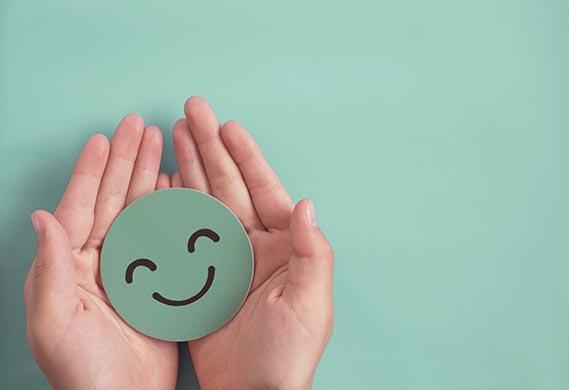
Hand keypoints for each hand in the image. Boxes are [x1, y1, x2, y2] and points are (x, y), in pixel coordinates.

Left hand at [24, 115, 177, 388]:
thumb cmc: (82, 371)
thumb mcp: (54, 322)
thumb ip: (50, 268)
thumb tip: (41, 216)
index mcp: (71, 266)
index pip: (80, 206)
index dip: (92, 170)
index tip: (104, 138)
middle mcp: (99, 260)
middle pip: (112, 198)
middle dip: (125, 161)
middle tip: (139, 127)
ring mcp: (130, 268)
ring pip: (139, 210)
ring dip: (147, 176)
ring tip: (159, 145)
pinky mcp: (156, 281)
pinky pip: (163, 234)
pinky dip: (169, 207)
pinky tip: (175, 187)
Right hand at [171, 97, 333, 389]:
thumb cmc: (287, 355)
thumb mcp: (310, 303)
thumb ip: (313, 252)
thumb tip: (307, 203)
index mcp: (283, 246)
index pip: (263, 189)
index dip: (245, 156)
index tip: (228, 124)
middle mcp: (254, 246)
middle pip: (228, 186)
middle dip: (210, 148)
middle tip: (192, 111)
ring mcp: (224, 260)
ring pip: (204, 202)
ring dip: (190, 168)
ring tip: (175, 135)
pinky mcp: (199, 278)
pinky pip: (183, 233)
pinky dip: (172, 207)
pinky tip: (162, 183)